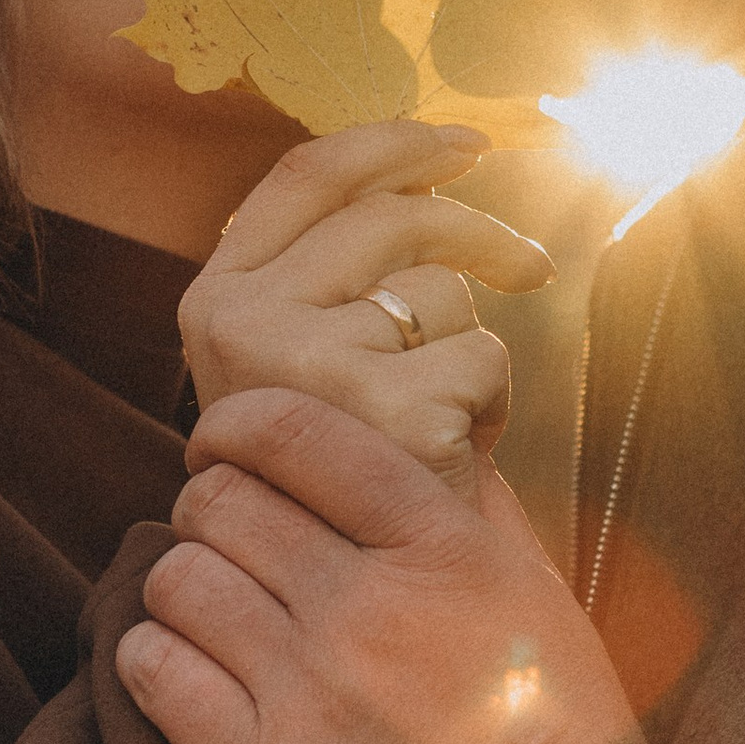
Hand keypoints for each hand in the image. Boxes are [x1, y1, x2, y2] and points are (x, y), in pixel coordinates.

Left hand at [114, 390, 646, 743]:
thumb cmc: (557, 734)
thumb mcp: (542, 594)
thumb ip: (478, 506)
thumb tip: (428, 435)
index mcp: (442, 551)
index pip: (299, 435)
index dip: (237, 423)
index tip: (223, 441)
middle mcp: (367, 609)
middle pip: (220, 502)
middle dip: (210, 506)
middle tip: (226, 537)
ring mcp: (307, 694)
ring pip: (176, 580)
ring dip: (183, 584)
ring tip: (211, 609)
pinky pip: (154, 673)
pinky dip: (154, 656)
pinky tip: (186, 667)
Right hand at [181, 122, 553, 490]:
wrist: (347, 600)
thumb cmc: (342, 465)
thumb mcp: (305, 356)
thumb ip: (332, 269)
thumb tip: (439, 157)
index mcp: (215, 296)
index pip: (305, 176)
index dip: (393, 143)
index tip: (463, 143)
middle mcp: (242, 323)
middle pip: (393, 219)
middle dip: (478, 234)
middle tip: (529, 268)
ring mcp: (306, 368)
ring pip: (444, 292)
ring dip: (471, 345)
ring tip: (442, 410)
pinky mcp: (381, 414)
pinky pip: (483, 357)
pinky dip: (494, 403)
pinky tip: (457, 450)